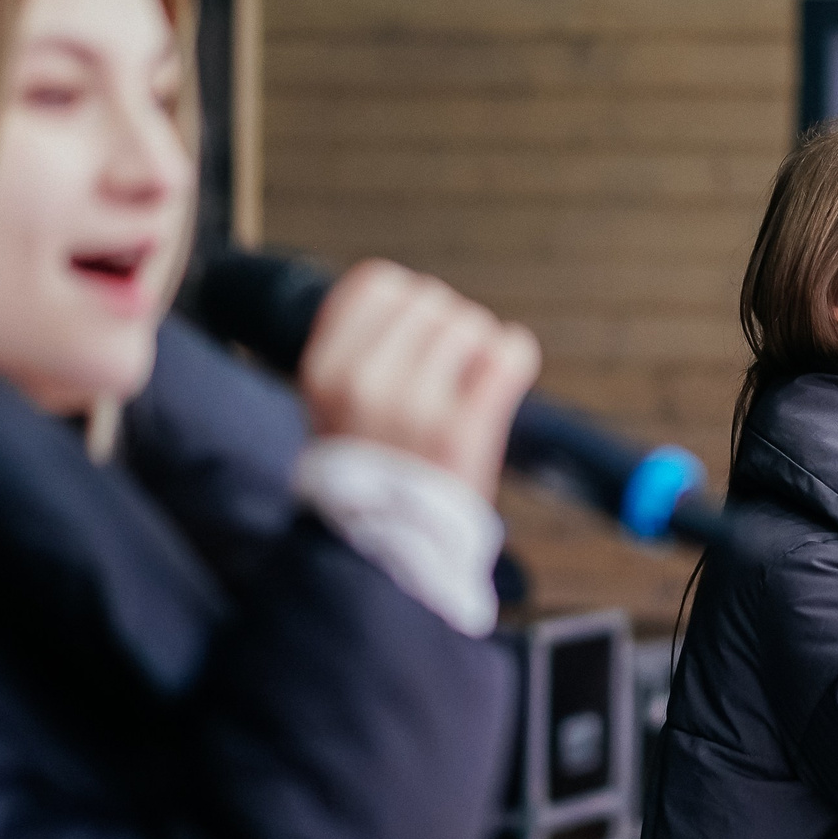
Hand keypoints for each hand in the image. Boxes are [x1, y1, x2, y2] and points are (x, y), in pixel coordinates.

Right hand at [299, 260, 540, 498]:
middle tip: (447, 379)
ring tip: (465, 395)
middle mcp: (363, 380)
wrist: (387, 555)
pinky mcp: (463, 428)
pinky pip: (509, 354)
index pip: (378, 283)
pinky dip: (514, 363)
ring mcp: (414, 404)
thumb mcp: (333, 408)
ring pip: (471, 324)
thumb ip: (359, 350)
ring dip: (480, 352)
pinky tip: (497, 391)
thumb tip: (409, 293)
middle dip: (448, 332)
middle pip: (430, 299)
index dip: (408, 306)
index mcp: (324, 370)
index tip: (415, 342)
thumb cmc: (370, 480)